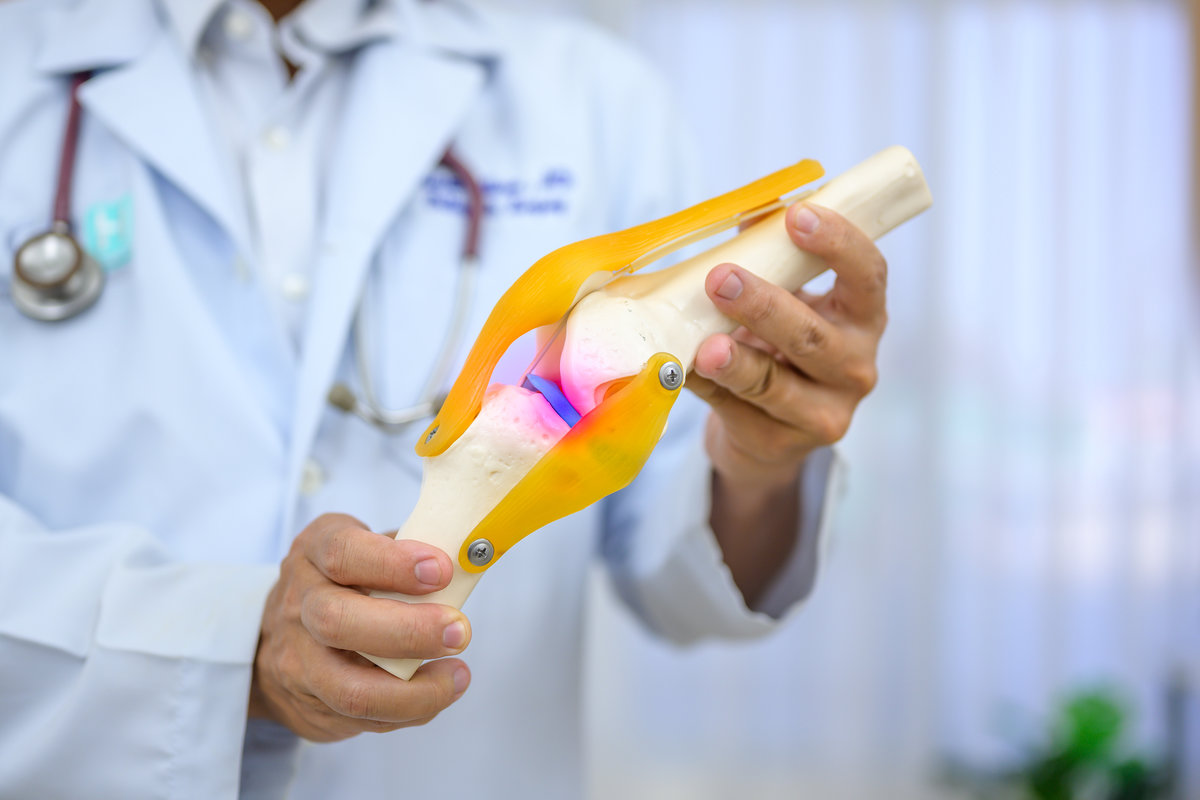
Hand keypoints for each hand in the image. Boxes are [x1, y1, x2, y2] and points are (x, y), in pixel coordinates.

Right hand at [250, 513, 471, 741]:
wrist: (277, 632)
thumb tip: (470, 557)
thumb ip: (411, 548)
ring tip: (457, 675)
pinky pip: (365, 719)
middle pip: (338, 621)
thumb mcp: (367, 547)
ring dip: (414, 691)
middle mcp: (298, 604)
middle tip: (458, 632)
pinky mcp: (311, 704)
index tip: (442, 570)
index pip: (341, 553)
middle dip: (408, 631)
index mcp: (314, 551)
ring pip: (349, 689)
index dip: (393, 562)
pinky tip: (437, 692)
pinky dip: (411, 710)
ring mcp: (298, 660)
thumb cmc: (346, 580)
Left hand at [690, 203, 886, 488]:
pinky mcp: (778, 444)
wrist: (769, 433)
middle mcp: (855, 367)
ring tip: (707, 346)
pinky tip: (681, 370)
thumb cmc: (780, 348)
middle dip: (765, 306)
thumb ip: (773, 259)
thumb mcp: (789, 301)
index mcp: (864, 319)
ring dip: (737, 362)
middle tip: (721, 279)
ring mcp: (822, 413)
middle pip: (812, 336)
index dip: (840, 244)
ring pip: (774, 384)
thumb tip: (748, 213)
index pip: (869, 276)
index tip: (797, 216)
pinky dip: (705, 388)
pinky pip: (734, 411)